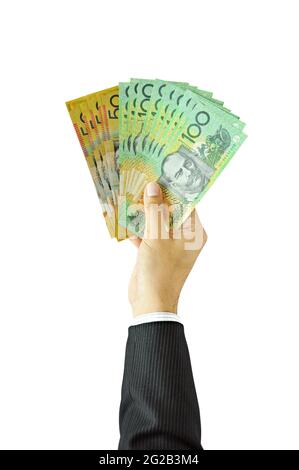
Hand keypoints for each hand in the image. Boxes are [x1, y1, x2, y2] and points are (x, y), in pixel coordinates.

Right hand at [128, 182, 206, 315]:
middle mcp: (184, 237)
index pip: (186, 203)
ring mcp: (168, 244)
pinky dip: (137, 227)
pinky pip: (147, 233)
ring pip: (156, 221)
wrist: (150, 304)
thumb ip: (155, 211)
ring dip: (143, 211)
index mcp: (193, 232)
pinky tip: (123, 216)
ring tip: (130, 192)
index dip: (174, 187)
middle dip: (155, 197)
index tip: (161, 170)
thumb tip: (153, 186)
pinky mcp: (155, 251)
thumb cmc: (159, 272)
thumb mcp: (157, 238)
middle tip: (142, 177)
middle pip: (170, 210)